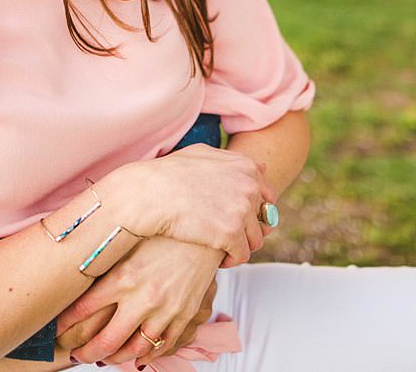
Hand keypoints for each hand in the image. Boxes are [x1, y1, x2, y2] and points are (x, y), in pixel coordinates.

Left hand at [56, 236, 222, 365]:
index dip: (64, 325)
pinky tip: (135, 357)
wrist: (204, 227)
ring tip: (101, 358)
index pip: (82, 311)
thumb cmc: (162, 229)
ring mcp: (164, 309)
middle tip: (73, 354)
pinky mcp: (183, 314)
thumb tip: (75, 264)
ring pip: (133, 349)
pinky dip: (146, 355)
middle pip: (105, 341)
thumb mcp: (127, 239)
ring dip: (113, 358)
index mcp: (122, 277)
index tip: (56, 329)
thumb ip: (104, 257)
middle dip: (84, 353)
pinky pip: (162, 345)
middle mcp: (141, 297)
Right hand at [101, 145, 273, 266]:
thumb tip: (262, 167)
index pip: (267, 197)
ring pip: (255, 240)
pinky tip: (217, 259)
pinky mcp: (231, 234)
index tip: (235, 219)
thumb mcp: (202, 155)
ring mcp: (241, 210)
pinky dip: (231, 260)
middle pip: (262, 220)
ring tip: (221, 250)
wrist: (148, 194)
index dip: (252, 212)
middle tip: (227, 237)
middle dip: (247, 230)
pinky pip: (242, 255)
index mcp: (246, 167)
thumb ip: (233, 161)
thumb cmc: (169, 174)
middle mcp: (249, 187)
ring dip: (240, 247)